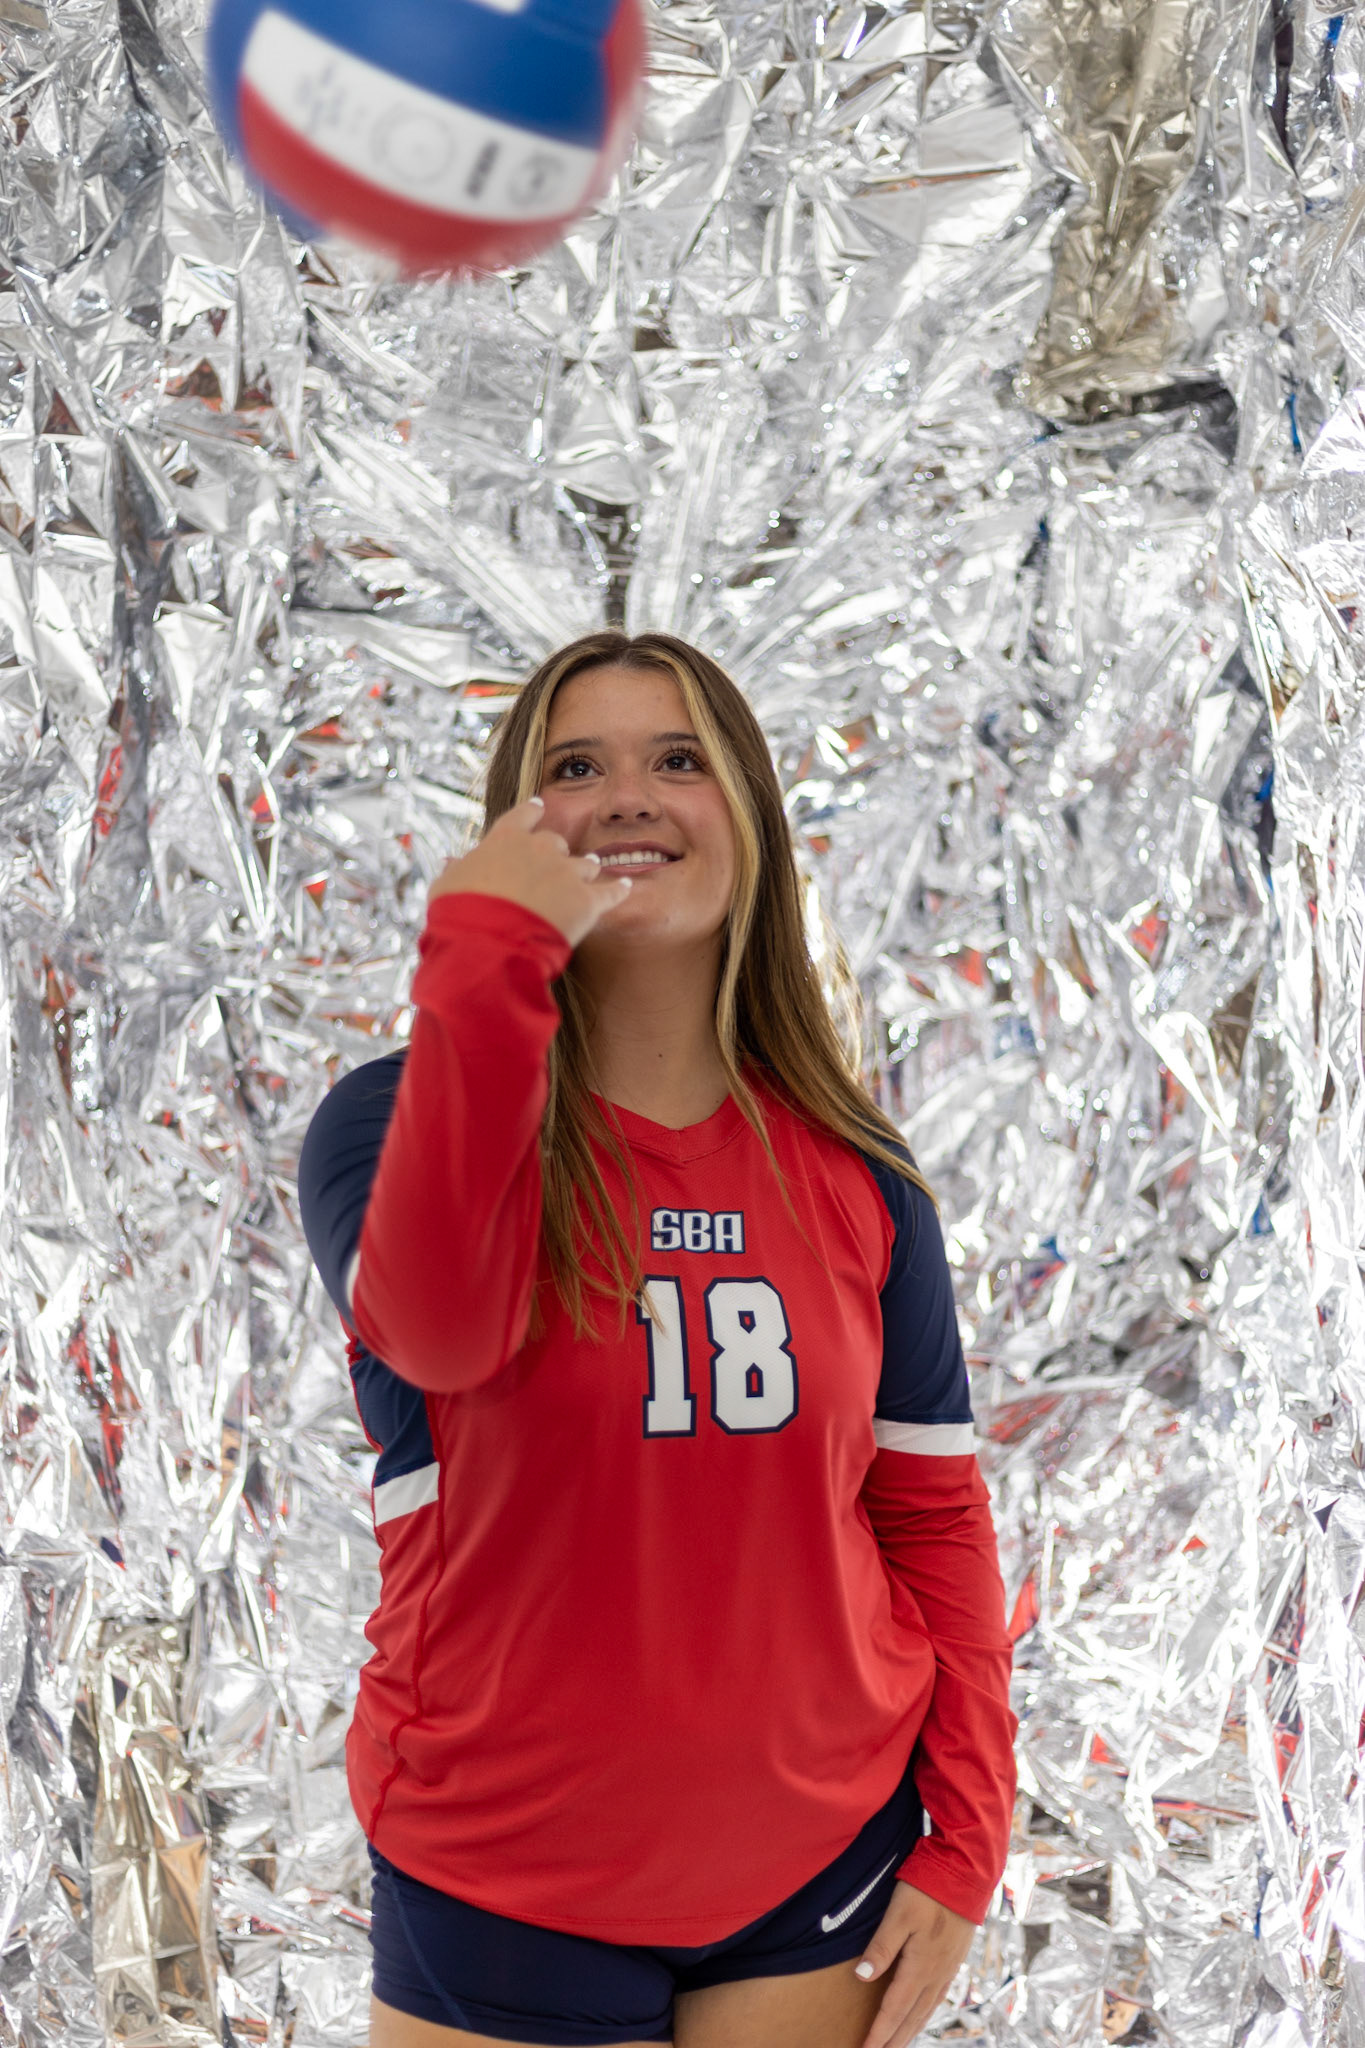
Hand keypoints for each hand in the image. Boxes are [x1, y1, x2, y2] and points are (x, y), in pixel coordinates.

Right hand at [427, 797, 632, 948]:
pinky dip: (618, 890)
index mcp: (506, 839)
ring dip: (585, 869)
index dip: (532, 811)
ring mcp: (567, 873)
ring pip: (585, 863)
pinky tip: (626, 887)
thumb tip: (453, 863)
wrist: (488, 942)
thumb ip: (456, 870)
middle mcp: (540, 849)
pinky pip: (610, 892)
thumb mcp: (447, 887)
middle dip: (557, 852)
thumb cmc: (460, 914)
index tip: (539, 805)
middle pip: (556, 842)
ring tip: (591, 871)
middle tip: (556, 862)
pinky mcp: (587, 902)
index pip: (524, 815)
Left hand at [855, 1882, 975, 2047]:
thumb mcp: (898, 1915)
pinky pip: (937, 1998)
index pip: (894, 2009)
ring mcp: (947, 1968)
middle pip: (911, 2017)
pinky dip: (925, 2014)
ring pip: (926, 2010)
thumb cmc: (927, 1890)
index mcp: (920, 1967)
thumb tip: (861, 1977)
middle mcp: (936, 1974)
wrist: (965, 1873)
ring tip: (897, 2045)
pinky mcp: (954, 1959)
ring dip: (910, 2030)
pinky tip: (921, 2014)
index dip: (879, 2032)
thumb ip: (881, 1947)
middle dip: (894, 2040)